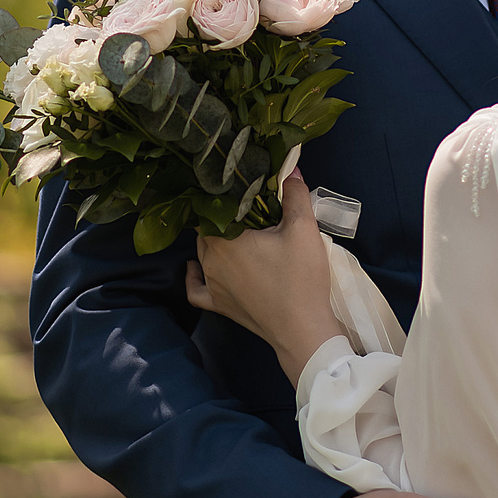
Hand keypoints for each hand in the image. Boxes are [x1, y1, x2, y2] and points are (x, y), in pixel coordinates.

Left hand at [185, 174, 340, 378]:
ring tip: (233, 231)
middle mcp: (210, 260)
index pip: (210, 207)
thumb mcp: (303, 229)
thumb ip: (295, 195)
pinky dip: (194, 276)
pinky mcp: (219, 305)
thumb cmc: (300, 278)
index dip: (221, 196)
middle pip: (206, 228)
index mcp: (225, 238)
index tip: (236, 188)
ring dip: (212, 241)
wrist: (303, 329)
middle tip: (244, 209)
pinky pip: (196, 288)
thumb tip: (290, 169)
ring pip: (201, 253)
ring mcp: (212, 285)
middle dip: (221, 217)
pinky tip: (197, 268)